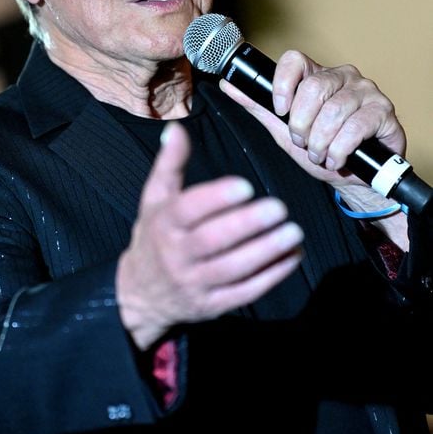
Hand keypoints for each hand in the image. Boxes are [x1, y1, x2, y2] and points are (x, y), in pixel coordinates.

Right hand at [116, 122, 303, 349]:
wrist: (140, 295)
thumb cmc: (154, 236)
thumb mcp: (155, 199)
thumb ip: (169, 163)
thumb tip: (176, 128)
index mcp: (164, 224)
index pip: (187, 210)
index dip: (215, 199)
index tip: (245, 186)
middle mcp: (176, 255)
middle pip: (212, 241)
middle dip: (247, 225)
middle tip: (279, 207)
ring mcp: (195, 284)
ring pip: (232, 269)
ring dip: (265, 251)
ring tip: (293, 231)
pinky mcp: (212, 306)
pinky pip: (244, 292)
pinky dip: (271, 276)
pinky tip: (292, 256)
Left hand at [219, 50, 408, 246]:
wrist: (352, 177)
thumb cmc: (320, 148)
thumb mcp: (282, 128)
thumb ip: (258, 105)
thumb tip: (228, 83)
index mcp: (316, 75)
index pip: (295, 60)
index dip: (283, 84)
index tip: (280, 110)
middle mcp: (342, 76)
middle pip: (313, 88)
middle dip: (301, 124)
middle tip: (302, 142)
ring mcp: (366, 91)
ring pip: (334, 110)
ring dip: (320, 141)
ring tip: (320, 155)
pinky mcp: (383, 112)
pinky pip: (356, 127)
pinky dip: (340, 150)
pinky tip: (337, 159)